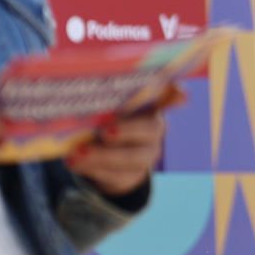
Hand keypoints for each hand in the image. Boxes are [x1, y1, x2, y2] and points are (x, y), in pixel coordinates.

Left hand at [66, 85, 184, 195]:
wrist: (105, 158)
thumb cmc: (104, 120)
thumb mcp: (104, 106)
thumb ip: (101, 96)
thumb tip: (76, 76)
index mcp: (149, 107)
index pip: (168, 97)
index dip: (174, 96)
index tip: (179, 94)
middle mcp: (153, 131)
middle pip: (150, 131)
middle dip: (127, 131)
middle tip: (105, 131)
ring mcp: (145, 156)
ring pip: (132, 158)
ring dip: (102, 156)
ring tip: (77, 153)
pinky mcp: (130, 177)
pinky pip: (116, 176)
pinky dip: (93, 170)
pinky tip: (75, 163)